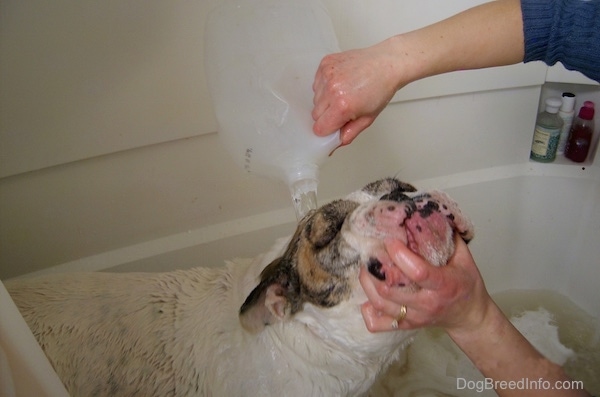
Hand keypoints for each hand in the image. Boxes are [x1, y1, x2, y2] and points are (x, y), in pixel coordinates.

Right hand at [312, 39, 403, 144]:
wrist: (387, 64)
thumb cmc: (381, 89)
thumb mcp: (367, 119)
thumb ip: (348, 134)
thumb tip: (335, 144)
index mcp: (342, 106)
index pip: (319, 128)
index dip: (328, 129)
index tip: (335, 124)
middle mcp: (332, 89)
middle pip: (316, 114)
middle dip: (327, 115)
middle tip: (344, 107)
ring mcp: (328, 75)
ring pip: (315, 98)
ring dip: (326, 99)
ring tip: (344, 92)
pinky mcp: (326, 64)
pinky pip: (317, 83)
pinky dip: (325, 85)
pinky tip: (341, 82)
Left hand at [360, 234, 492, 332]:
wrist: (470, 317)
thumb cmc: (467, 286)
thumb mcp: (465, 259)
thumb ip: (448, 237)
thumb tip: (429, 214)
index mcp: (443, 285)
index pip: (417, 272)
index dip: (399, 255)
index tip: (390, 240)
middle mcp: (427, 304)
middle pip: (391, 289)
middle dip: (376, 268)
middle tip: (372, 252)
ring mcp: (415, 317)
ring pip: (381, 304)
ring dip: (368, 284)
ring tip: (366, 267)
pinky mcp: (406, 326)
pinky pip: (378, 323)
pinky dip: (368, 309)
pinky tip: (369, 294)